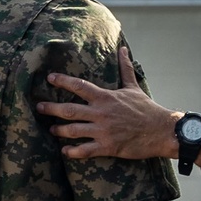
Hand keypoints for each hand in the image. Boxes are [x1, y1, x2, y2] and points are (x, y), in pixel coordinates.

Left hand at [38, 48, 184, 160]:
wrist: (161, 131)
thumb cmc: (147, 109)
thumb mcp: (133, 87)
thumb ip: (124, 68)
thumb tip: (123, 49)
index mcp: (105, 97)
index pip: (79, 86)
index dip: (62, 81)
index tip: (49, 78)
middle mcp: (101, 113)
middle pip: (69, 109)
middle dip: (51, 108)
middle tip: (39, 107)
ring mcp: (103, 131)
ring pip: (73, 130)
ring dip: (59, 130)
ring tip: (51, 130)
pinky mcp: (108, 146)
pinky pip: (85, 150)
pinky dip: (72, 151)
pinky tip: (65, 151)